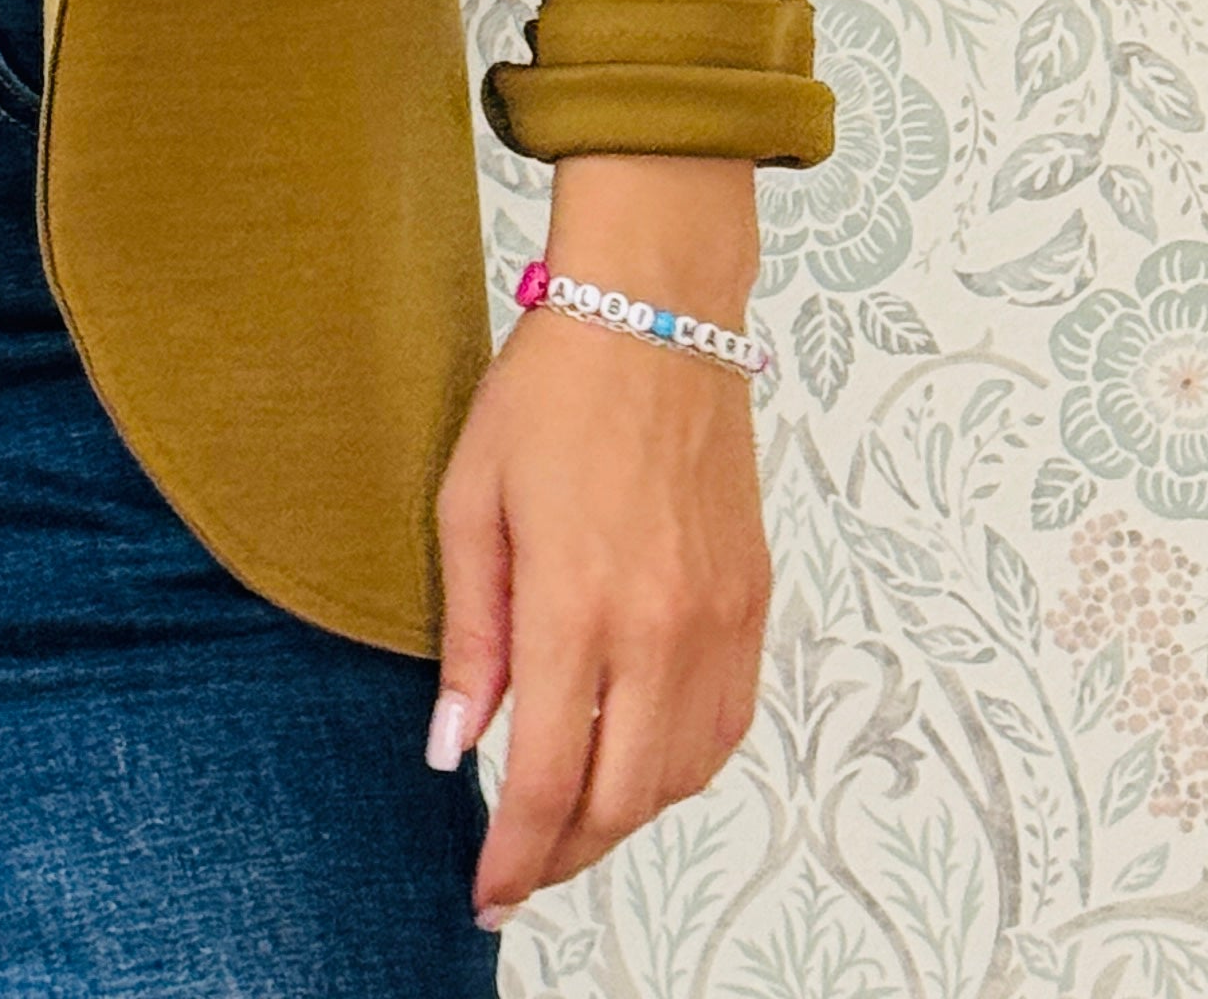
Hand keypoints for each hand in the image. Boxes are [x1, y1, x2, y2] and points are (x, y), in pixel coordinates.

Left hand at [430, 294, 770, 923]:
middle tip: (519, 873)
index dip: (514, 855)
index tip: (486, 892)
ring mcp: (719, 621)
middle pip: (621, 801)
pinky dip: (681, 768)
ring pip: (681, 777)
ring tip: (568, 820)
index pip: (549, 779)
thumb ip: (470, 635)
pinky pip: (726, 727)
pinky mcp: (753, 603)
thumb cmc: (550, 393)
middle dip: (565, 857)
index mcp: (578, 603)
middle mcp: (661, 629)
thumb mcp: (471, 501)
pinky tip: (637, 760)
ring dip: (624, 817)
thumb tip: (454, 747)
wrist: (656, 315)